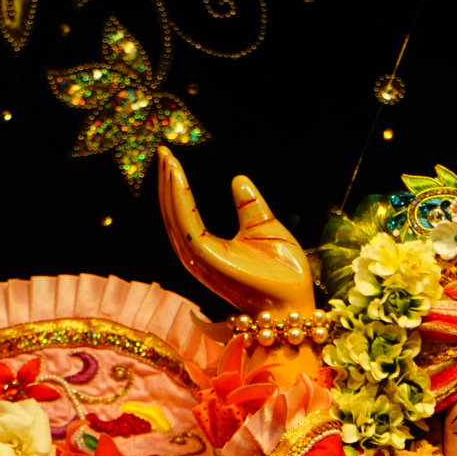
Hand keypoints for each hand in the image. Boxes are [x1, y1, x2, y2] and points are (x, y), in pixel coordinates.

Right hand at [156, 146, 313, 315]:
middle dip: (167, 183)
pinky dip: (179, 200)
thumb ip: (249, 205)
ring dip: (169, 187)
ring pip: (174, 218)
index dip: (176, 187)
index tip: (171, 160)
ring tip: (168, 159)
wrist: (293, 303)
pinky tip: (177, 177)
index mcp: (209, 249)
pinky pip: (186, 225)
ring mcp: (199, 260)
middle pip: (173, 214)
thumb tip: (237, 178)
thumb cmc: (283, 274)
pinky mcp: (205, 260)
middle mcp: (197, 256)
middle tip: (163, 151)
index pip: (184, 214)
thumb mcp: (264, 227)